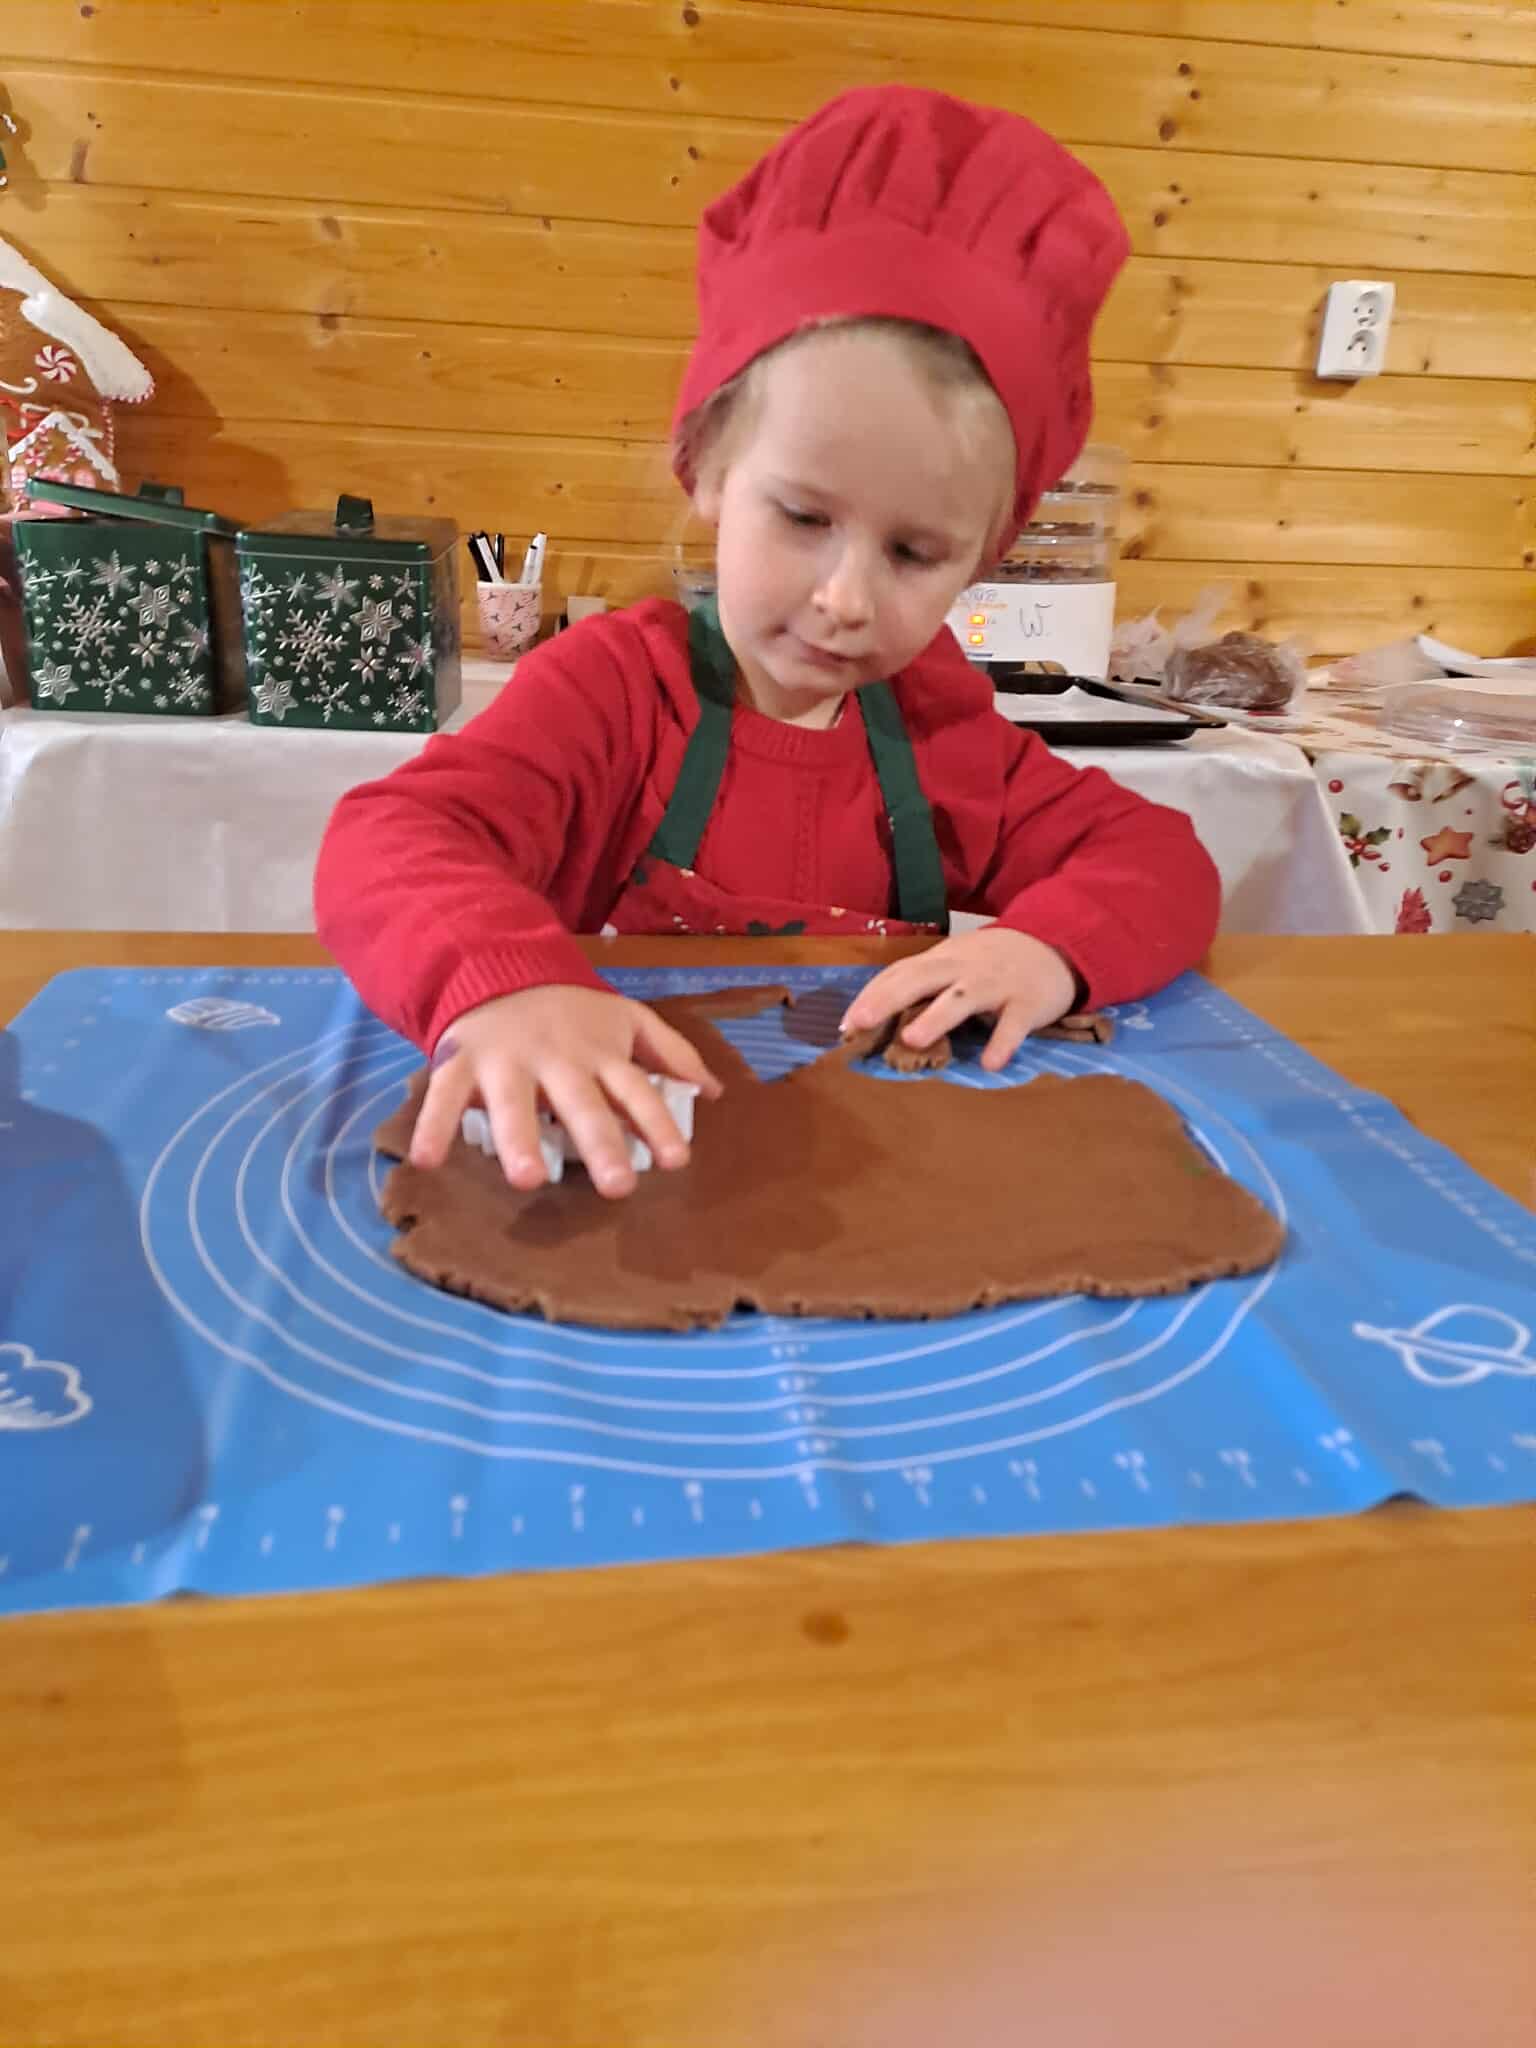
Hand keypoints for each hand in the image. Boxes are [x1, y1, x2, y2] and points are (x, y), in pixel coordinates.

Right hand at [409, 984, 722, 1199]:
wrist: (497, 965)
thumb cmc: (569, 1010)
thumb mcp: (625, 1018)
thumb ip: (670, 1052)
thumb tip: (716, 1090)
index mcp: (599, 1052)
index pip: (636, 1090)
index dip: (656, 1123)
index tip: (676, 1160)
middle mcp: (557, 1059)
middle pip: (582, 1103)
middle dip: (601, 1143)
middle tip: (618, 1186)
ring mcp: (507, 1061)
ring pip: (514, 1102)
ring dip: (521, 1139)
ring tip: (529, 1180)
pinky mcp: (461, 1062)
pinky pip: (444, 1095)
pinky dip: (432, 1125)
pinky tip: (428, 1161)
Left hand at [840, 928, 1076, 1073]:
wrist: (1055, 944)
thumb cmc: (992, 962)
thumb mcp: (955, 963)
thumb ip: (922, 983)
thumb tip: (874, 1015)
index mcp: (941, 959)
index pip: (899, 973)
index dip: (871, 995)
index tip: (844, 1024)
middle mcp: (963, 968)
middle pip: (920, 978)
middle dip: (887, 999)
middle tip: (859, 1023)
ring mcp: (996, 983)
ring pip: (962, 998)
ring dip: (936, 1018)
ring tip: (911, 1040)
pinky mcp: (1027, 1002)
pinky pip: (1013, 1024)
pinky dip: (1003, 1042)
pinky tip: (990, 1064)